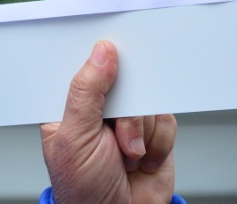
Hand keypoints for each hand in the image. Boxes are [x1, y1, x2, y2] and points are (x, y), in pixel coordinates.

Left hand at [40, 41, 176, 203]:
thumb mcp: (76, 137)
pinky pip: (167, 120)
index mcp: (69, 105)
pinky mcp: (154, 133)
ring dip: (142, 130)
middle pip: (122, 79)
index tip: (111, 48)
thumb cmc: (84, 189)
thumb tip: (101, 53)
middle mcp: (99, 109)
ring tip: (126, 153)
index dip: (97, 58)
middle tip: (117, 131)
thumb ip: (86, 92)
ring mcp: (128, 120)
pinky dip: (159, 142)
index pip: (82, 67)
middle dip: (126, 108)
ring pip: (148, 99)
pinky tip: (143, 159)